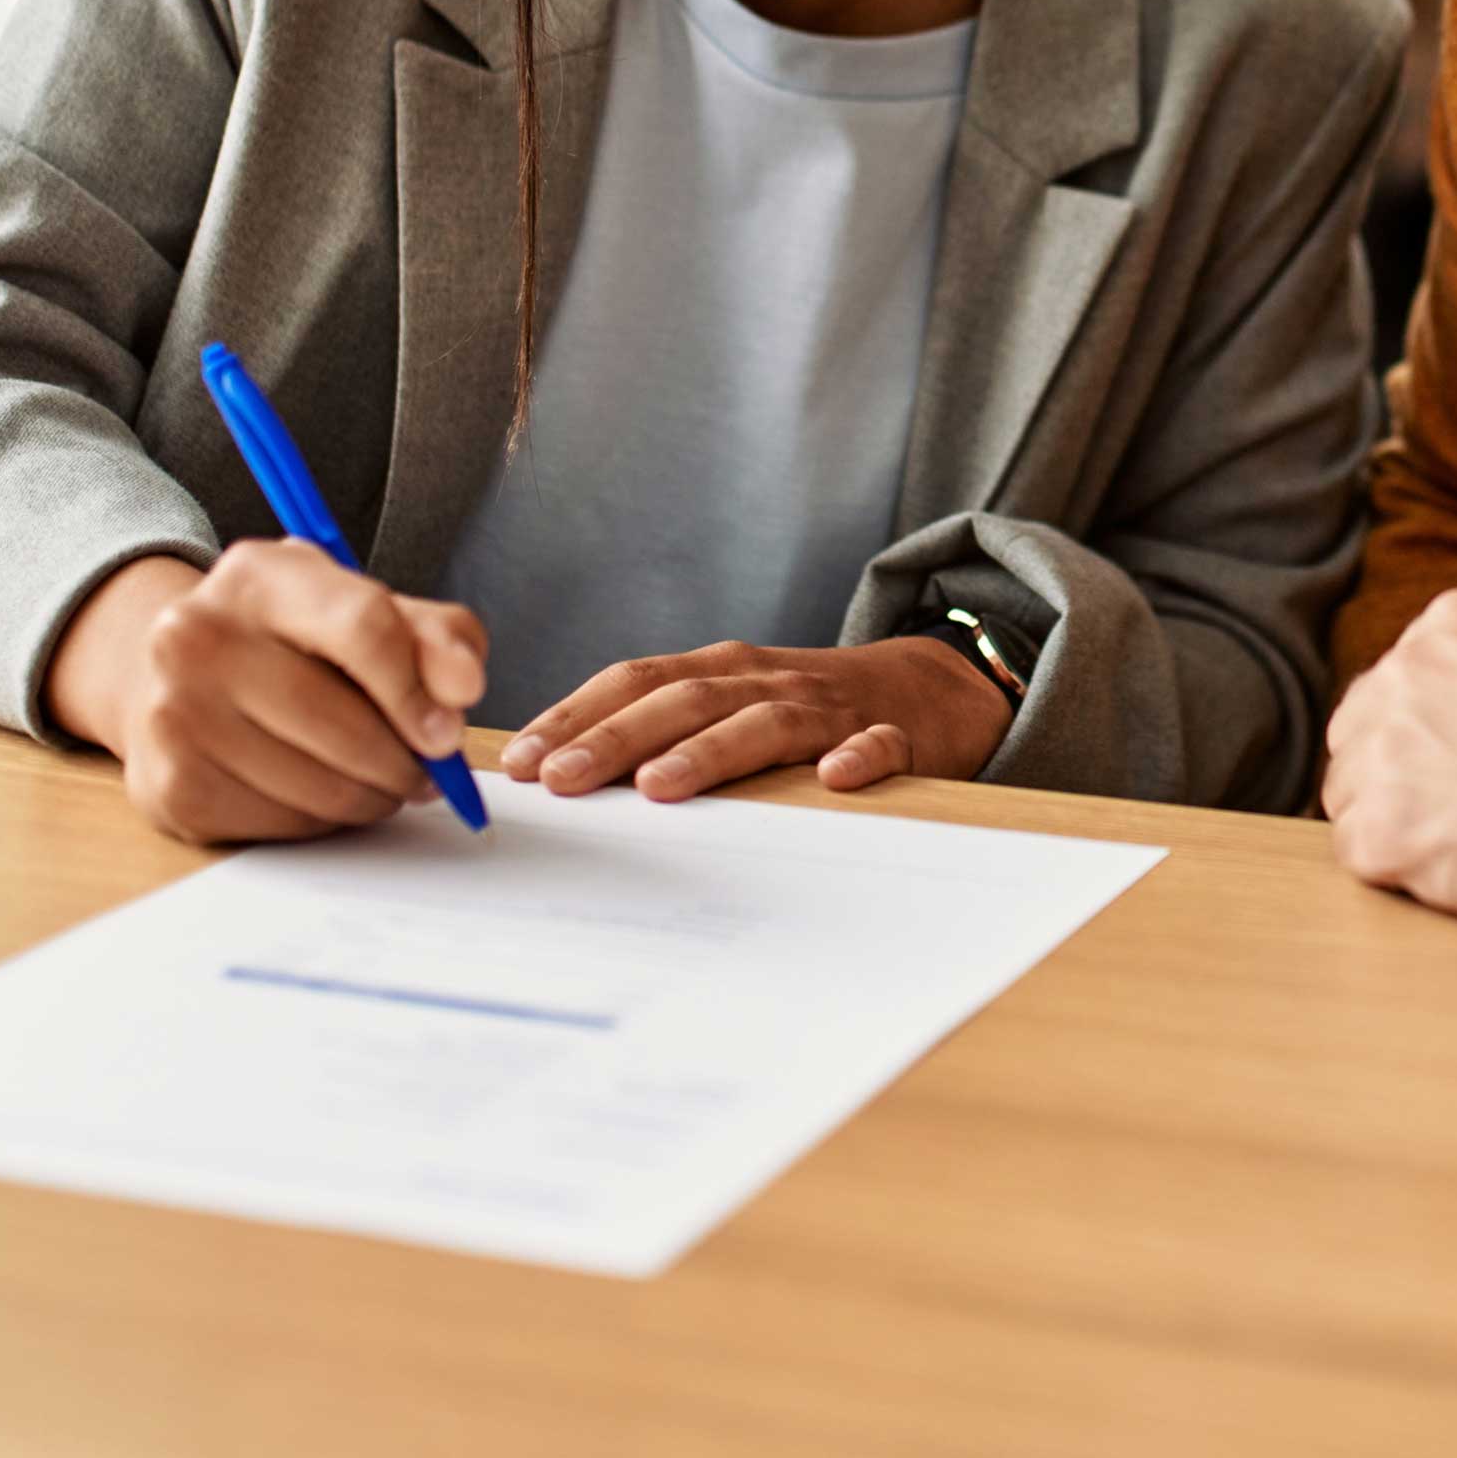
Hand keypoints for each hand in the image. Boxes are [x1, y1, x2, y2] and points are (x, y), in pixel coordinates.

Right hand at [43, 544, 489, 845]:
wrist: (176, 682)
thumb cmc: (295, 645)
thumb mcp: (369, 612)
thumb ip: (437, 638)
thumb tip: (462, 689)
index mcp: (261, 575)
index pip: (363, 627)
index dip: (419, 690)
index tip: (449, 735)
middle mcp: (198, 635)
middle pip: (345, 724)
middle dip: (405, 762)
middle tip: (426, 772)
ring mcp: (173, 713)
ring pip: (321, 787)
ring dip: (373, 797)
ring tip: (378, 779)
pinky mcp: (170, 785)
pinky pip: (285, 825)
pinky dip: (324, 821)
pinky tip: (319, 792)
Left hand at [501, 636, 1012, 801]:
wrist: (934, 686)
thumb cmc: (810, 709)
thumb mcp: (735, 703)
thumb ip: (664, 728)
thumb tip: (560, 776)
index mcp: (724, 671)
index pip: (637, 681)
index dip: (578, 715)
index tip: (522, 762)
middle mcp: (768, 681)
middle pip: (687, 700)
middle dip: (618, 737)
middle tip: (562, 780)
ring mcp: (832, 708)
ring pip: (767, 722)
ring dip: (711, 750)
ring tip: (660, 786)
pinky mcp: (896, 737)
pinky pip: (881, 745)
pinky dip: (860, 757)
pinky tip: (838, 779)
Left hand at [1322, 586, 1456, 936]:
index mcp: (1452, 622)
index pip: (1400, 683)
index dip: (1431, 735)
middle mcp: (1405, 672)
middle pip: (1359, 733)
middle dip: (1397, 774)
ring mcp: (1387, 748)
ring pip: (1350, 794)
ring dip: (1397, 824)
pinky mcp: (1384, 826)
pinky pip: (1358, 853)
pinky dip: (1402, 872)